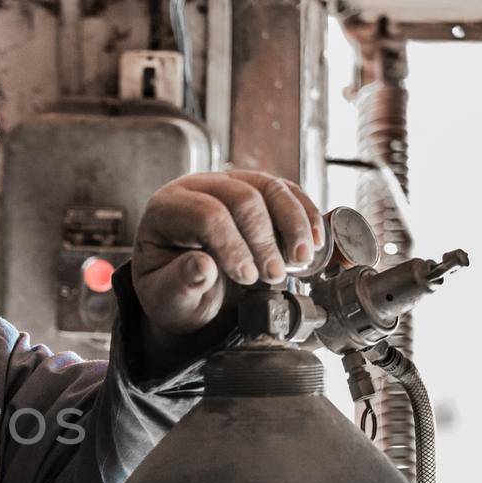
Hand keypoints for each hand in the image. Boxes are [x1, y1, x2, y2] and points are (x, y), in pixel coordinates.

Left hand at [132, 170, 320, 337]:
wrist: (189, 288)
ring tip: (302, 260)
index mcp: (165, 209)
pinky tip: (316, 243)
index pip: (206, 215)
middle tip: (275, 276)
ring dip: (293, 224)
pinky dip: (306, 216)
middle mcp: (197, 187)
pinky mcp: (256, 190)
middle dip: (264, 239)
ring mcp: (229, 183)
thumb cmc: (174, 291)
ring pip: (270, 187)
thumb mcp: (168, 298)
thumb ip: (180, 284)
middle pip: (242, 198)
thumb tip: (202, 267)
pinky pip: (288, 192)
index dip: (232, 246)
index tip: (248, 277)